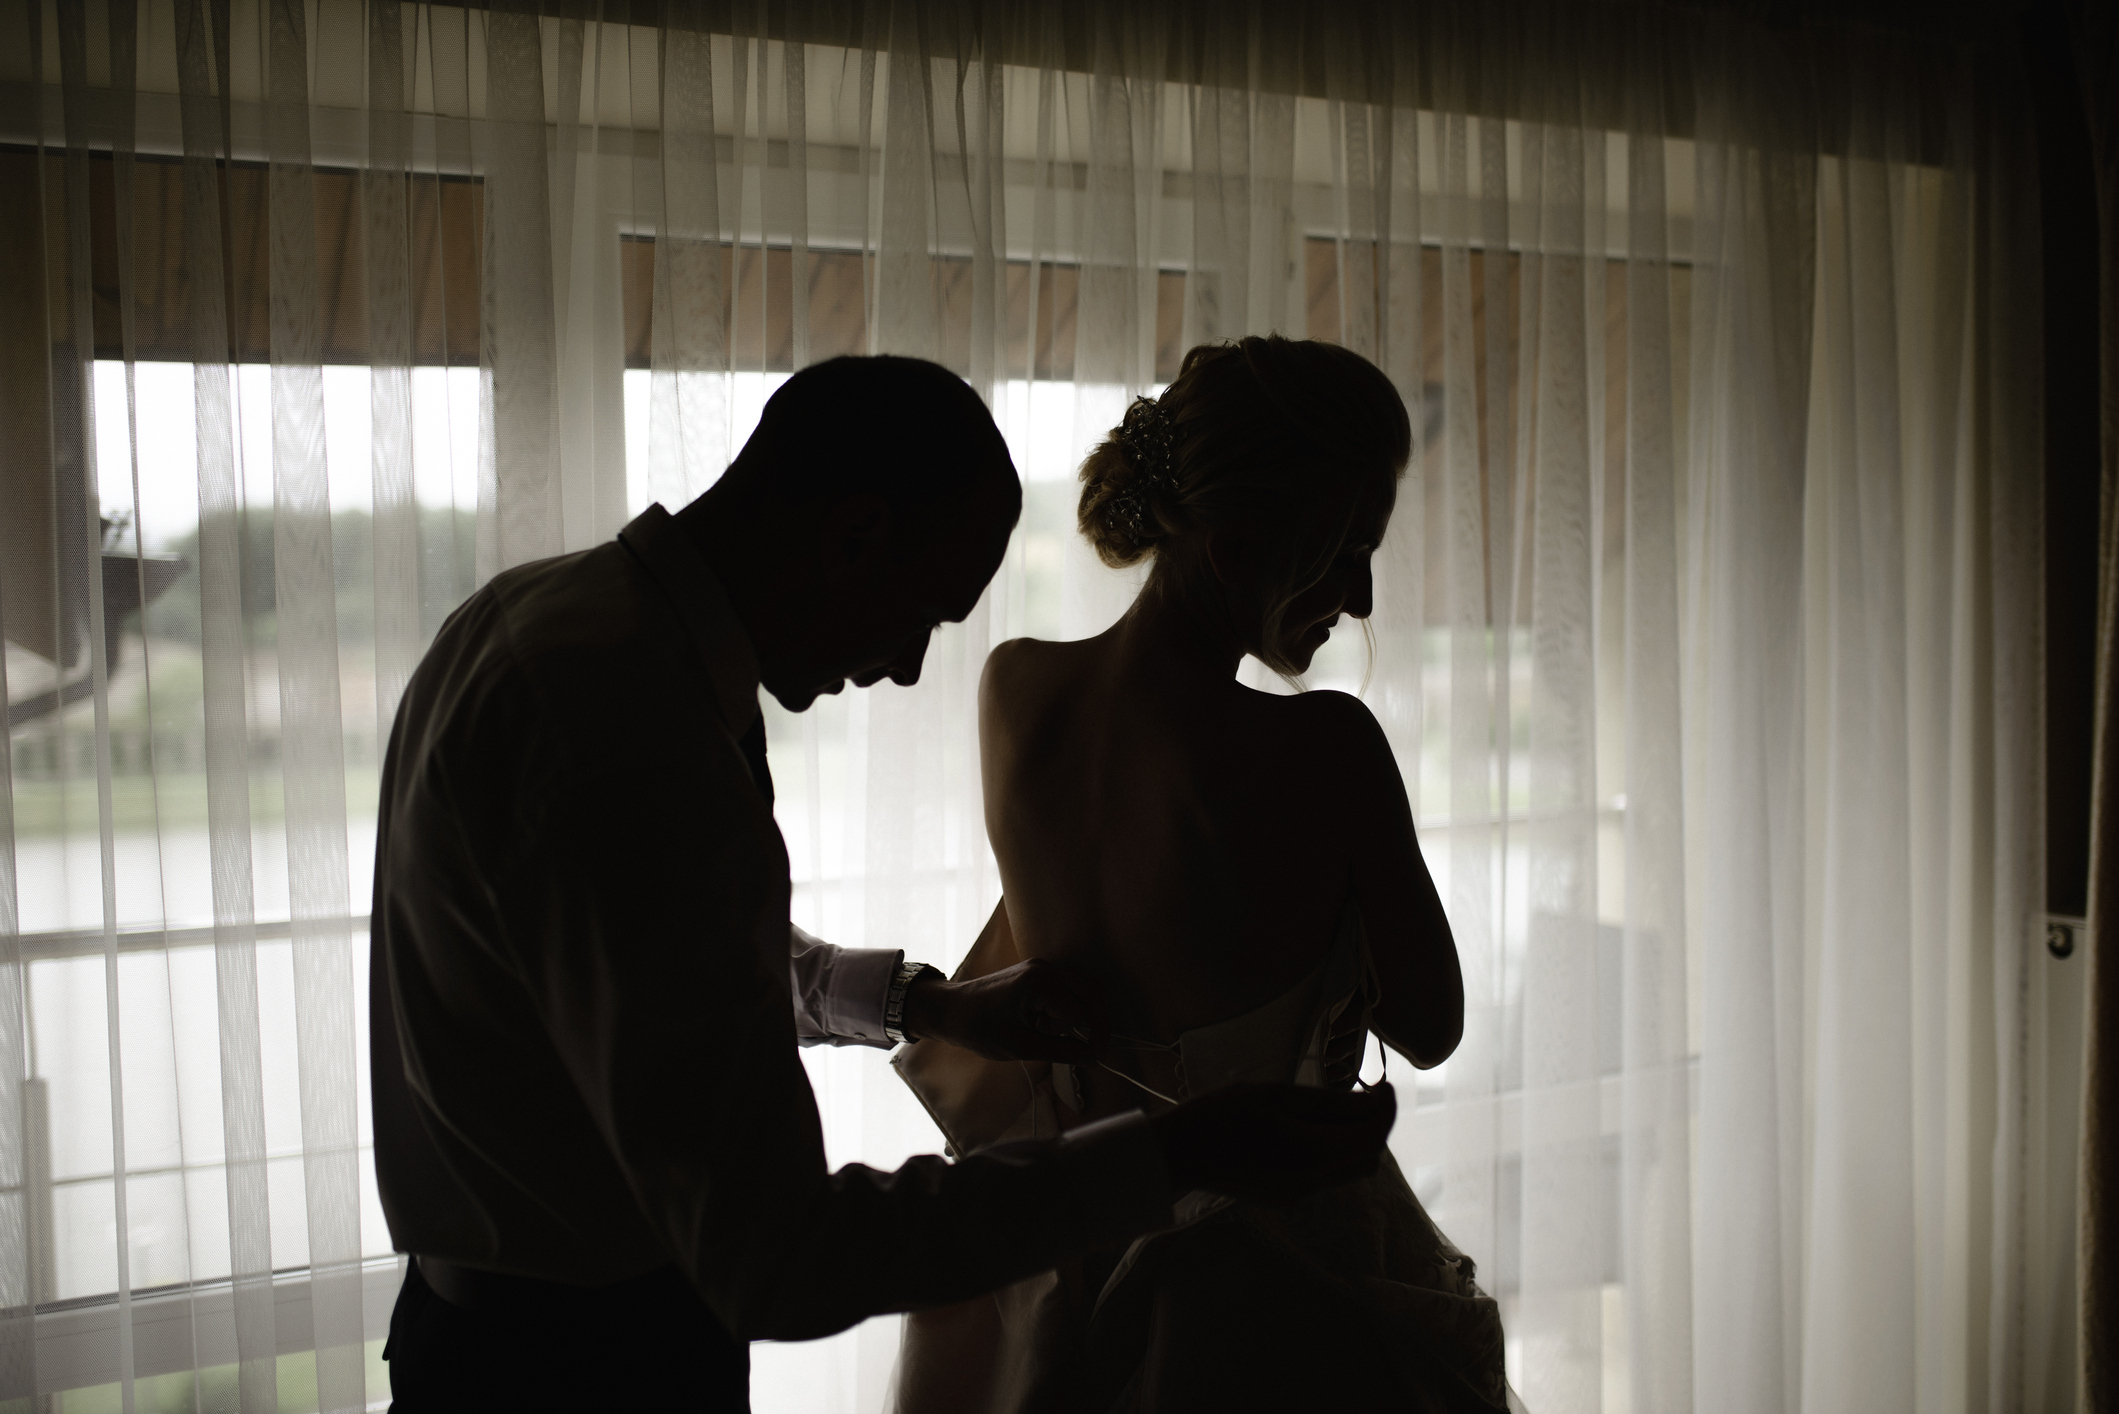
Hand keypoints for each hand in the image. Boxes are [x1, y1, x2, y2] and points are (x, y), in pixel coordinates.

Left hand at [902, 959, 1106, 1063]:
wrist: (951, 1009)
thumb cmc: (978, 1029)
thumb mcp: (1019, 1047)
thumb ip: (1059, 1051)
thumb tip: (1090, 1056)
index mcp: (1039, 984)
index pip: (1083, 1012)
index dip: (1092, 1037)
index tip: (1094, 1058)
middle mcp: (1045, 969)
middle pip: (1092, 993)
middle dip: (1098, 1023)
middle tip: (1097, 1052)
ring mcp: (1042, 967)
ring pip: (1084, 988)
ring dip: (1084, 1014)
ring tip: (1066, 1037)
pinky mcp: (1039, 971)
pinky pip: (1068, 987)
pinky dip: (1071, 1007)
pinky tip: (1054, 1026)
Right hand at [1150, 1082, 1395, 1202]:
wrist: (1179, 1154)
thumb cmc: (1221, 1115)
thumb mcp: (1276, 1096)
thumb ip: (1328, 1103)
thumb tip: (1371, 1103)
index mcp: (1313, 1153)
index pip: (1373, 1136)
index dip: (1386, 1109)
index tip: (1382, 1083)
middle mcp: (1313, 1181)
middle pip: (1368, 1156)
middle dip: (1371, 1124)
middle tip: (1357, 1093)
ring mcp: (1300, 1195)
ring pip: (1349, 1169)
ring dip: (1352, 1140)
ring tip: (1329, 1111)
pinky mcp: (1286, 1198)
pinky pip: (1325, 1176)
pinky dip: (1329, 1153)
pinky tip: (1302, 1131)